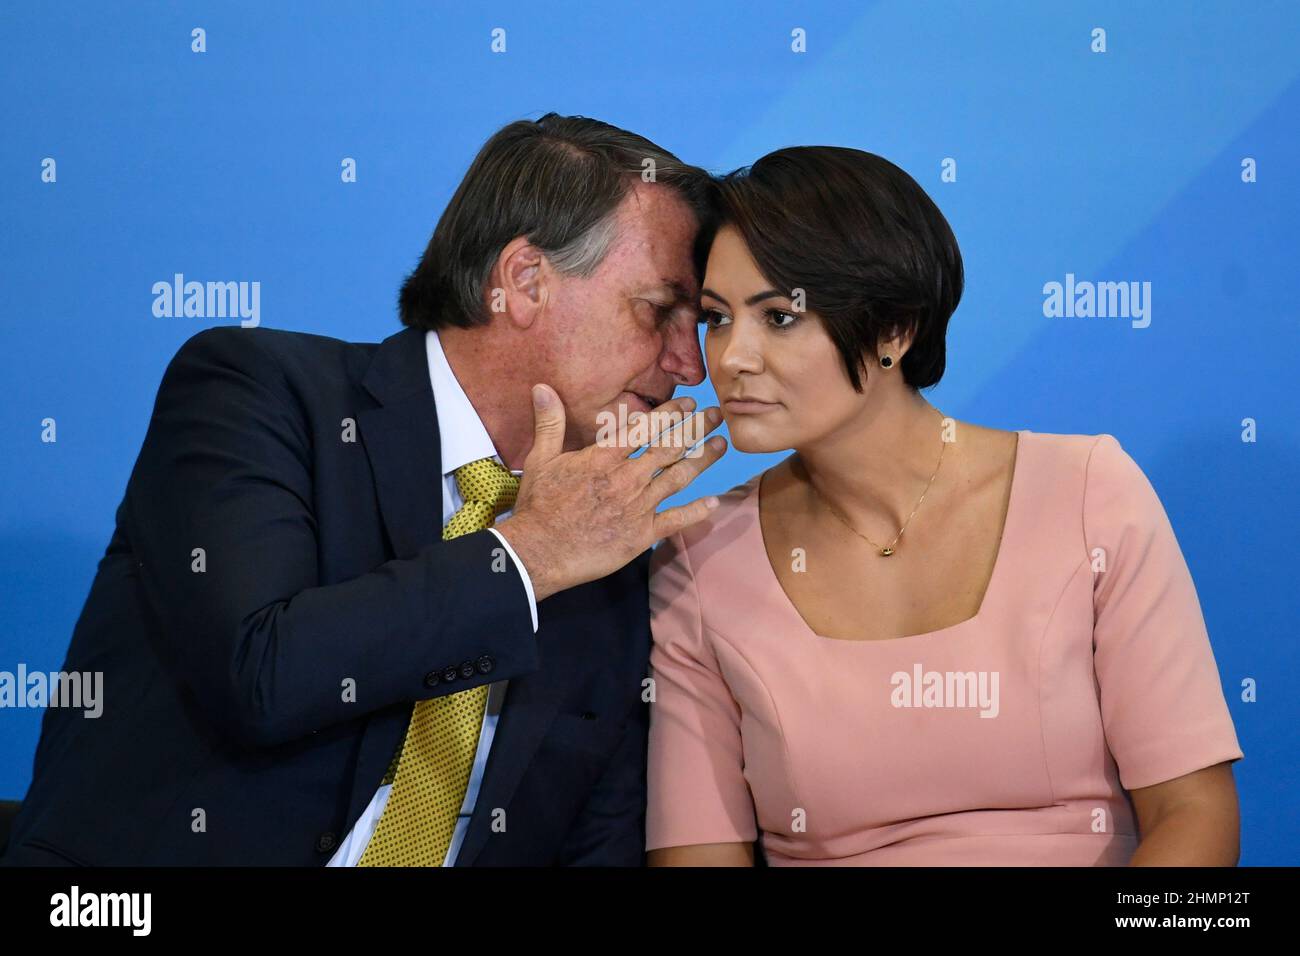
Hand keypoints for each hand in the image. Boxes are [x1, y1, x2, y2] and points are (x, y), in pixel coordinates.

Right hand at [493, 383, 726, 602]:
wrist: (540, 551)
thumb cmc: (538, 506)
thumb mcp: (540, 459)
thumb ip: (549, 422)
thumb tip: (542, 387)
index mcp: (604, 457)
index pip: (644, 428)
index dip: (670, 413)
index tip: (689, 402)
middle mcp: (627, 477)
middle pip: (669, 447)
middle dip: (696, 428)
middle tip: (716, 415)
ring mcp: (638, 506)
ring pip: (678, 477)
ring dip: (702, 459)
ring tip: (721, 445)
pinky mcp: (642, 534)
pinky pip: (675, 520)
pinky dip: (696, 511)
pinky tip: (714, 502)